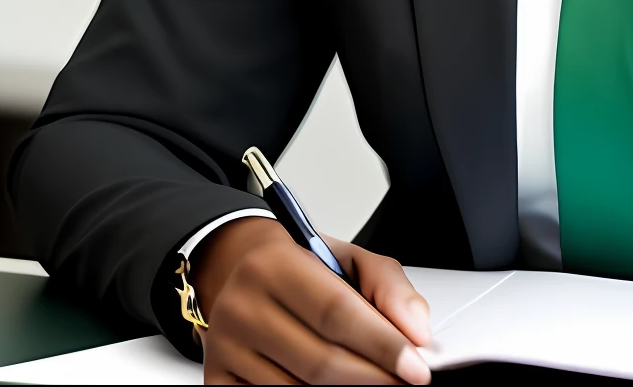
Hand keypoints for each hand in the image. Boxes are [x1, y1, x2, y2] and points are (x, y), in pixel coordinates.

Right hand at [192, 217, 431, 383]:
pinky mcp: (216, 380)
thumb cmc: (300, 266)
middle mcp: (241, 306)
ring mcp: (224, 348)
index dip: (381, 344)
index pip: (336, 313)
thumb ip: (388, 286)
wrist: (241, 270)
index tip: (416, 367)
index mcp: (274, 264)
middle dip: (371, 377)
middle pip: (319, 360)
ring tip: (370, 381)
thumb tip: (417, 329)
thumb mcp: (348, 257)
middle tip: (404, 381)